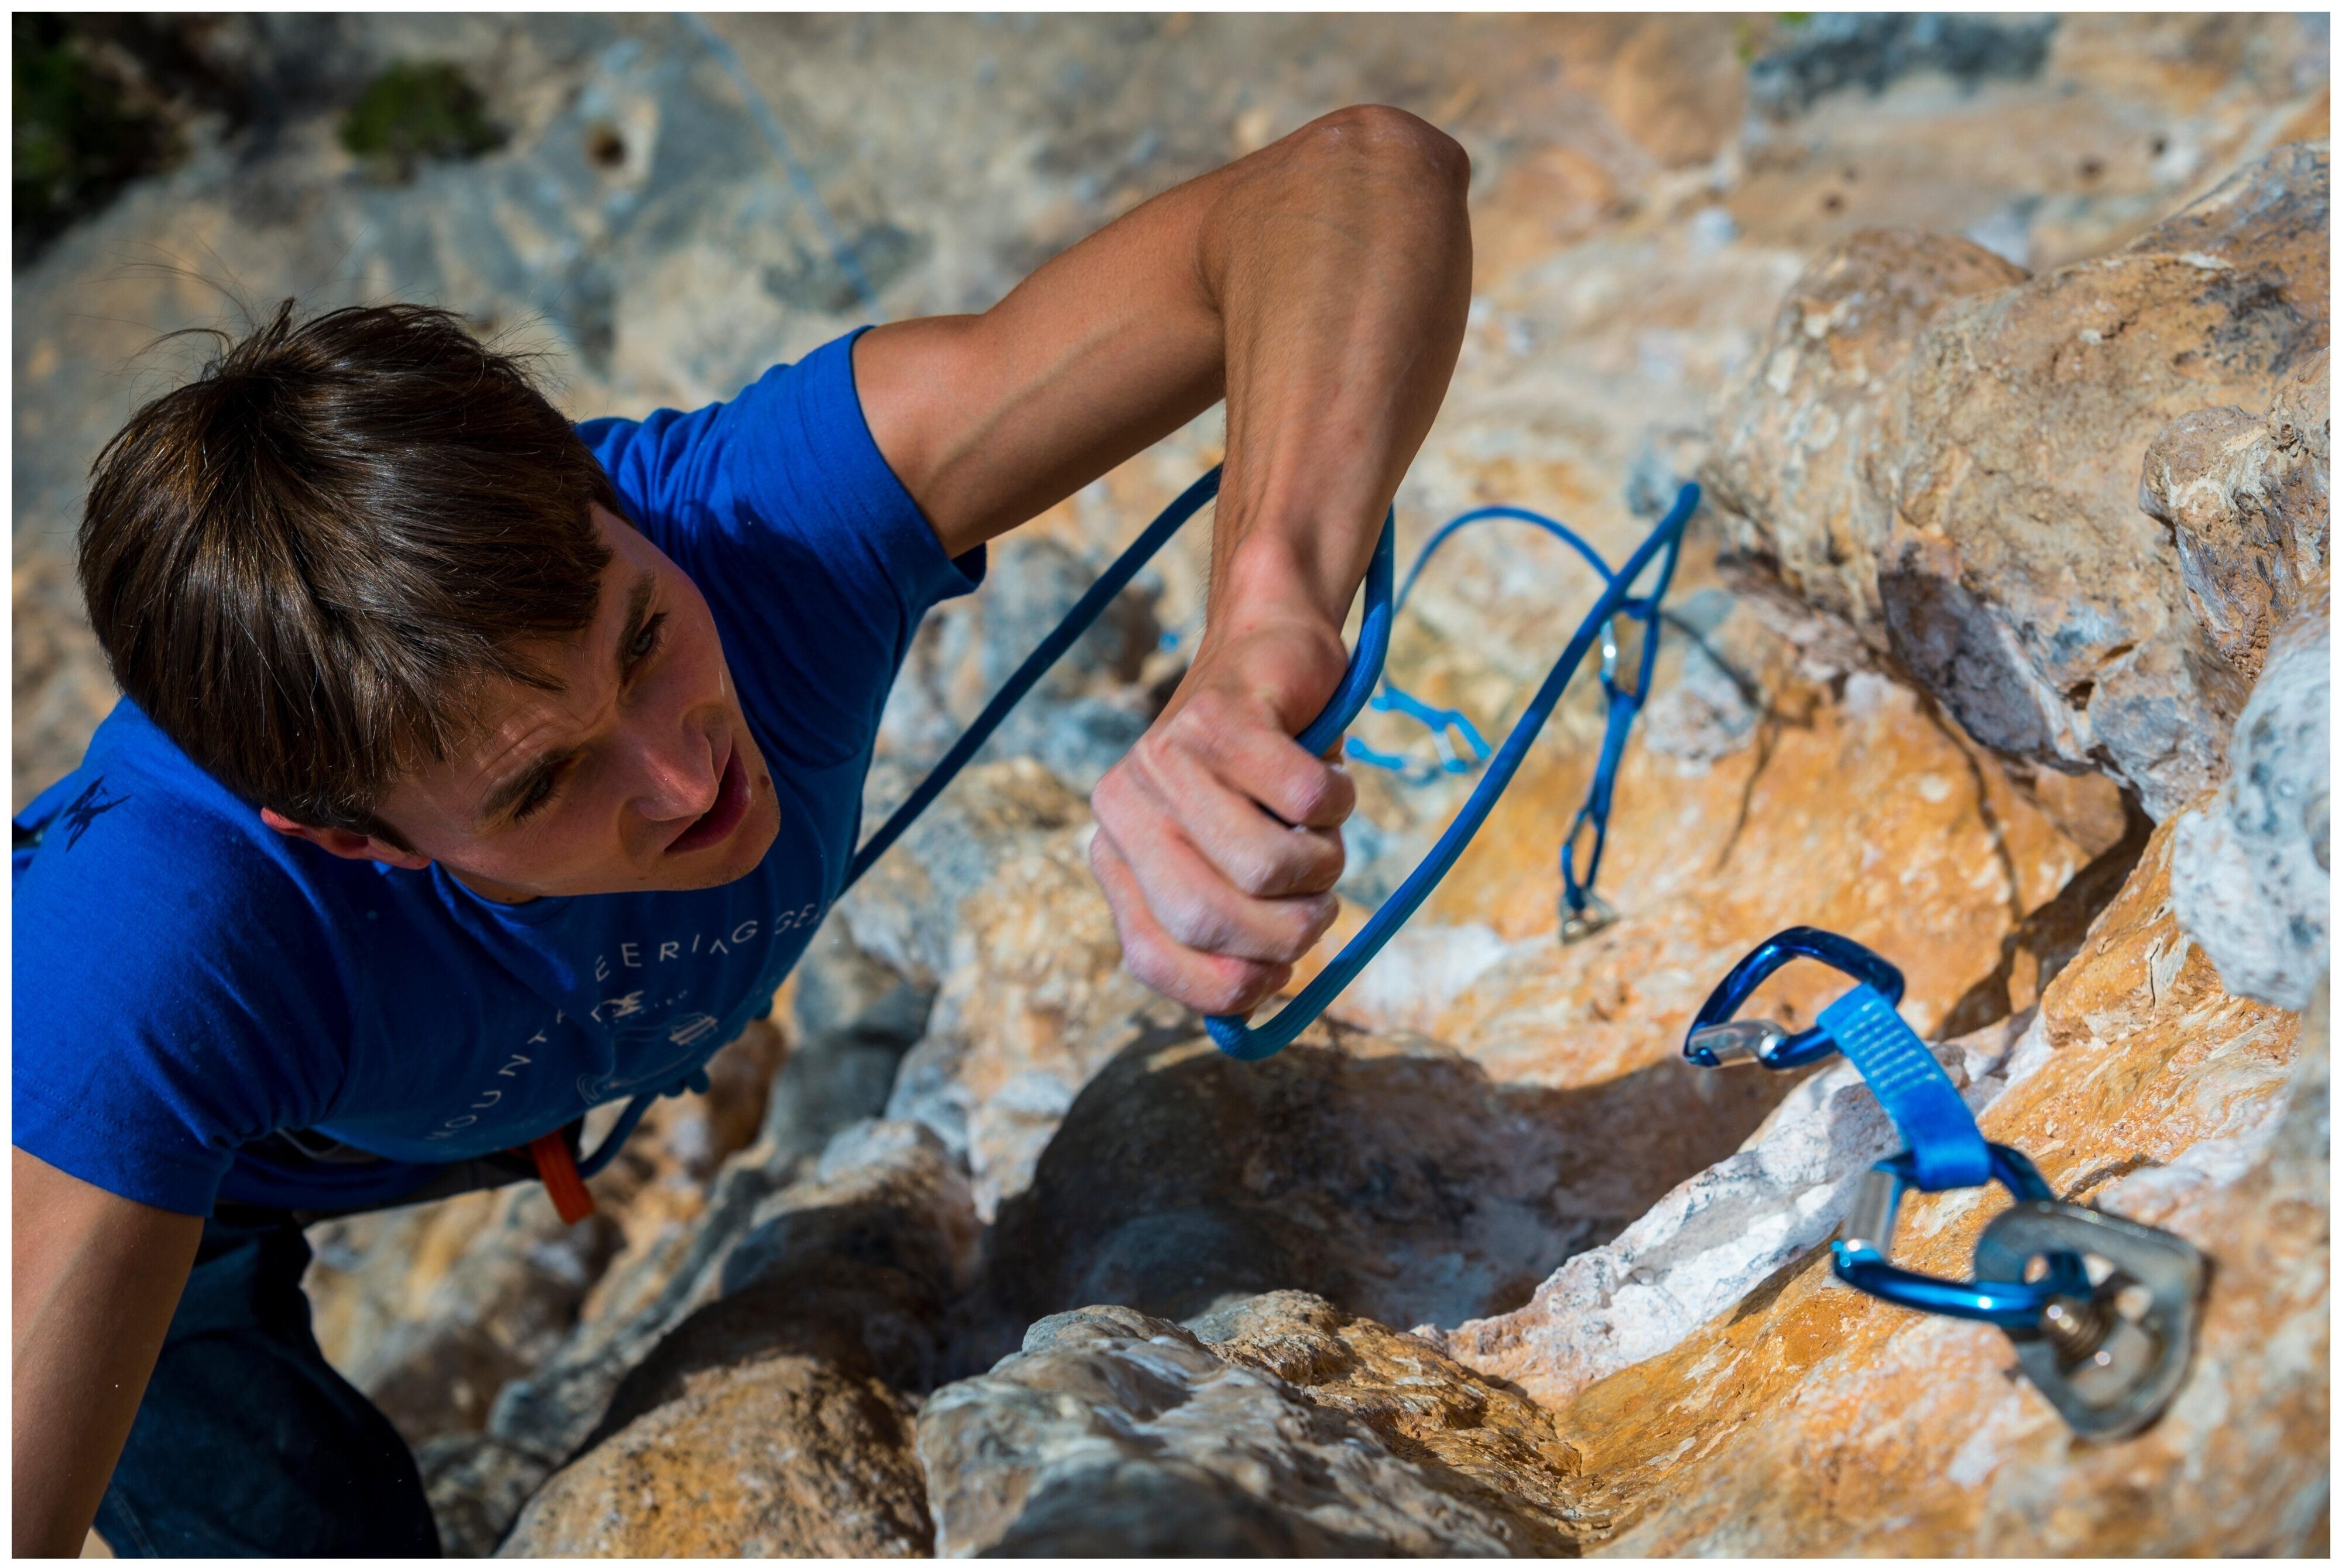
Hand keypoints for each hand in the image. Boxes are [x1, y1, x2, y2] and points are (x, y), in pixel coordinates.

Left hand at [1089, 604, 1357, 1014]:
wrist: (1272, 655)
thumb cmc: (1260, 782)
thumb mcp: (1227, 863)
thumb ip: (1221, 933)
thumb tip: (1243, 1016)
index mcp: (1114, 852)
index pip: (1150, 958)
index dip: (1226, 985)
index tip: (1274, 976)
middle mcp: (1123, 805)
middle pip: (1211, 921)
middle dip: (1287, 932)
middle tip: (1316, 903)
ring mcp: (1168, 755)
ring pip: (1267, 867)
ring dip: (1321, 864)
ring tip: (1319, 832)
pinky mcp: (1225, 715)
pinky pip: (1308, 800)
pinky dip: (1338, 801)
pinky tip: (1326, 777)